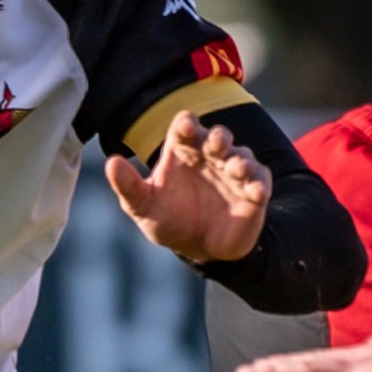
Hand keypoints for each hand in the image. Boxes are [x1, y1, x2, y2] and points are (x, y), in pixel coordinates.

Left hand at [105, 111, 270, 264]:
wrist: (199, 249)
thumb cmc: (169, 219)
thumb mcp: (143, 206)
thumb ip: (128, 185)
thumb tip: (111, 162)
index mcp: (183, 150)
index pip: (185, 126)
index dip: (186, 123)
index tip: (185, 127)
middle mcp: (211, 156)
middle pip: (218, 136)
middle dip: (218, 137)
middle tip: (214, 143)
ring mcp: (235, 172)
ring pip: (242, 157)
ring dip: (240, 161)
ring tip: (235, 168)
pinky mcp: (253, 191)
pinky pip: (260, 182)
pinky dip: (259, 185)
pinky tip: (256, 192)